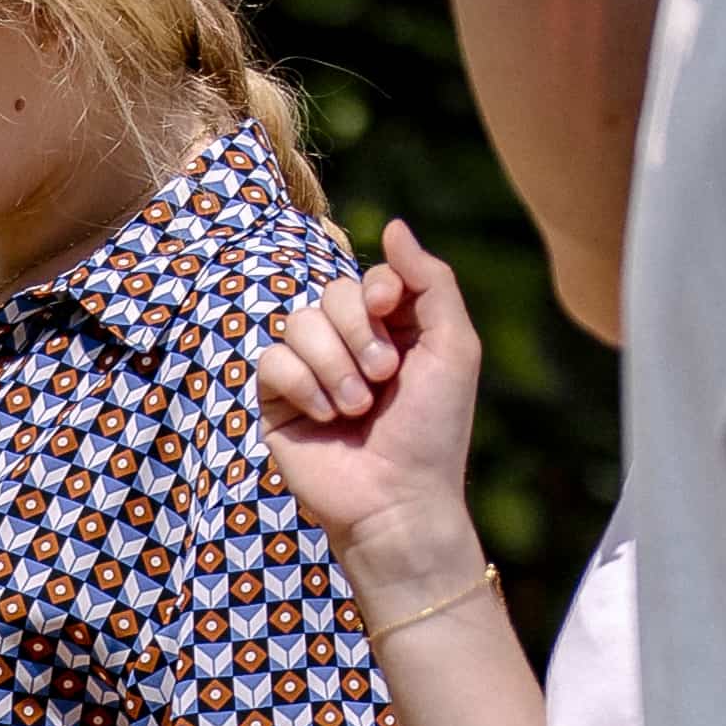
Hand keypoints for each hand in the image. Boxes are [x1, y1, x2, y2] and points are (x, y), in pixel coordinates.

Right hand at [256, 213, 492, 593]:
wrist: (395, 500)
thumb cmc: (432, 430)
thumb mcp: (453, 347)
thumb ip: (431, 282)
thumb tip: (394, 225)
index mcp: (394, 329)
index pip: (370, 278)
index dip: (375, 289)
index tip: (388, 311)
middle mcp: (350, 345)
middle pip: (332, 294)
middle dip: (357, 334)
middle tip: (383, 377)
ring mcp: (310, 371)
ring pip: (298, 323)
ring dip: (333, 366)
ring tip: (356, 408)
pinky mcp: (276, 400)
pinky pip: (272, 360)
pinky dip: (304, 387)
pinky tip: (326, 418)